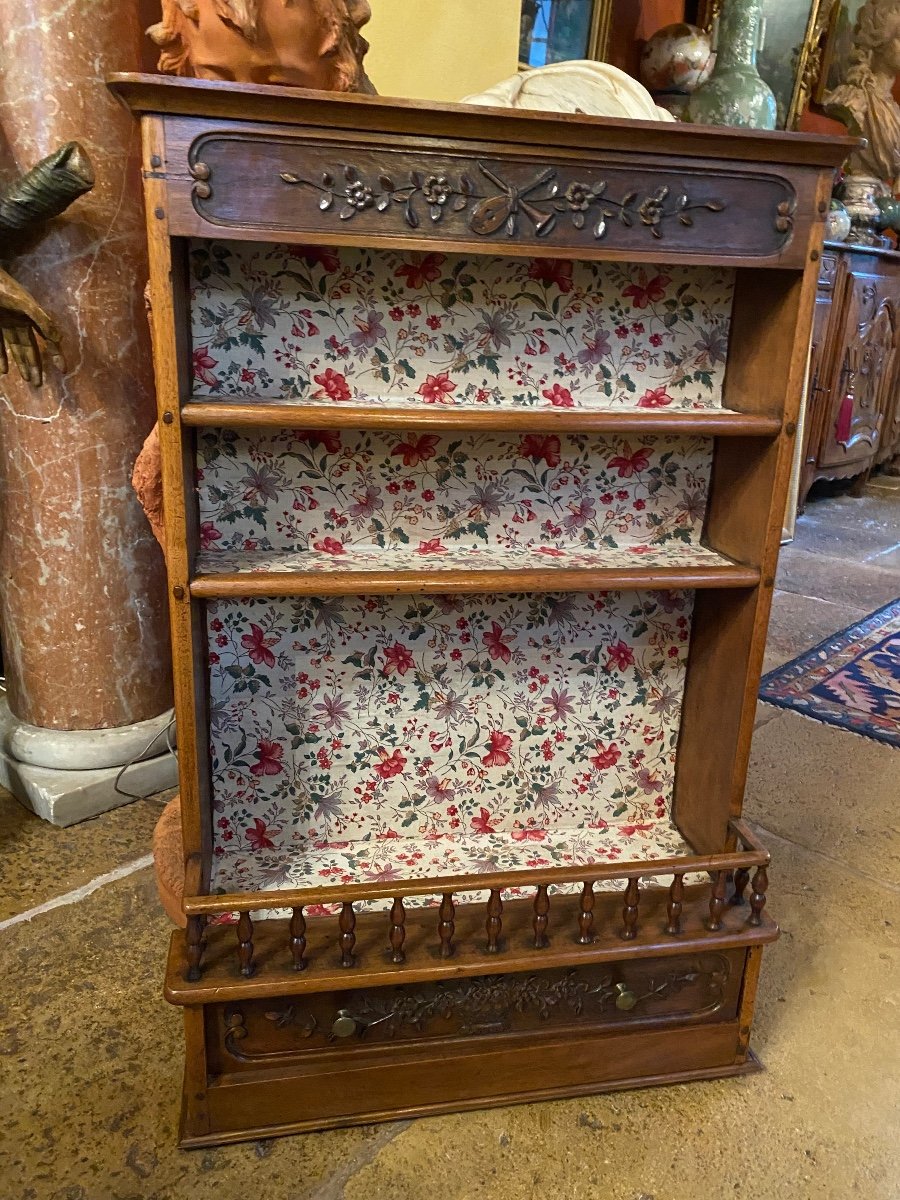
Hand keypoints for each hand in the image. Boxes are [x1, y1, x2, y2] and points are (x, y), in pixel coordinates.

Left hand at [0, 267, 63, 385]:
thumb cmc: (4, 288)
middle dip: (35, 366)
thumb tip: (59, 340)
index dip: (56, 354)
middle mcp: (21, 322)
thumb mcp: (25, 304)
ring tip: (27, 379)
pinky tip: (4, 371)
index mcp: (32, 317)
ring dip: (21, 364)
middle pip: (30, 348)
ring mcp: (6, 324)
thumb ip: (42, 320)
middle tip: (39, 383)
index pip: (48, 339)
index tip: (63, 370)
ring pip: (16, 349)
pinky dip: (1, 358)